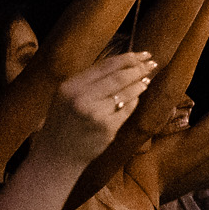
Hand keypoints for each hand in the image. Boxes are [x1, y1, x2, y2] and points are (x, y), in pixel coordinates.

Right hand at [30, 53, 156, 169]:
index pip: (106, 64)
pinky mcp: (107, 128)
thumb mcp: (67, 96)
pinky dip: (134, 101)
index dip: (128, 57)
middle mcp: (82, 97)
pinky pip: (127, 110)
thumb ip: (90, 80)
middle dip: (139, 68)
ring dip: (140, 84)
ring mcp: (96, 114)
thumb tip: (124, 63)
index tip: (143, 54)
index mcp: (71, 86)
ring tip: (146, 79)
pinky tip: (136, 98)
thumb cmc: (64, 122)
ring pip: (127, 92)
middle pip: (120, 76)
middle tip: (152, 63)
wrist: (56, 156)